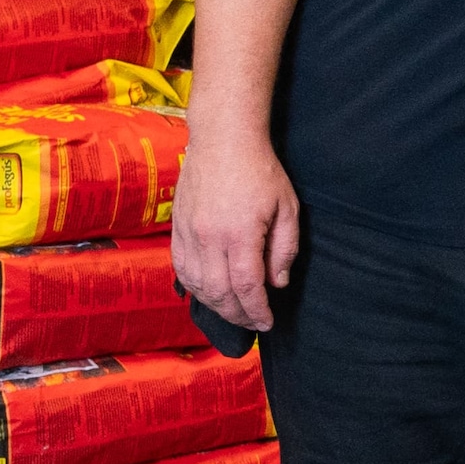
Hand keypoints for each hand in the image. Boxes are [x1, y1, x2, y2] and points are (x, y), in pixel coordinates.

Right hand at [173, 124, 301, 334]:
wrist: (223, 140)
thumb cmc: (260, 171)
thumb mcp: (287, 208)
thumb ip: (284, 249)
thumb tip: (277, 283)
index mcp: (239, 233)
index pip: (246, 286)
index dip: (256, 310)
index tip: (267, 323)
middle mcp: (209, 237)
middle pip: (219, 292)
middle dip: (237, 315)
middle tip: (253, 323)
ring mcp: (189, 233)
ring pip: (197, 285)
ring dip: (216, 305)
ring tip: (234, 312)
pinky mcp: (177, 228)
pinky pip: (181, 268)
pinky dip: (195, 287)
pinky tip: (209, 293)